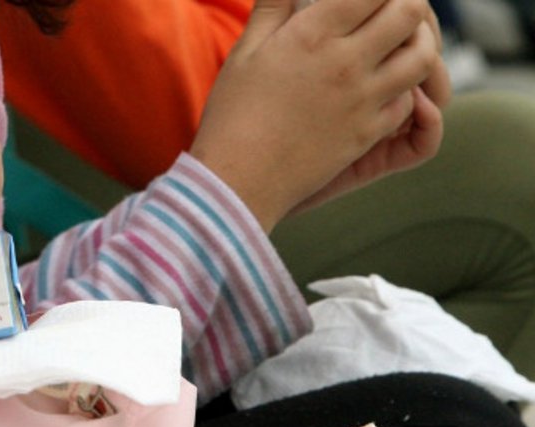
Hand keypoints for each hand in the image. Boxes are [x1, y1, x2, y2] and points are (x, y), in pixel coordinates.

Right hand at [189, 0, 438, 231]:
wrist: (237, 178)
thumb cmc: (233, 114)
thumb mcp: (246, 51)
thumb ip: (273, 7)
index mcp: (312, 33)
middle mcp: (345, 61)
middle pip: (410, 13)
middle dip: (410, 3)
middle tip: (397, 6)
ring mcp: (361, 99)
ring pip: (423, 57)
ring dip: (421, 43)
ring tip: (406, 41)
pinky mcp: (367, 133)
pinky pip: (409, 102)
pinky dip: (408, 89)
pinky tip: (391, 85)